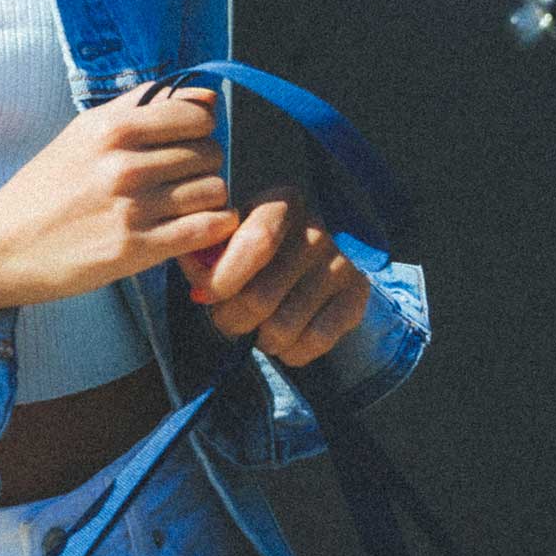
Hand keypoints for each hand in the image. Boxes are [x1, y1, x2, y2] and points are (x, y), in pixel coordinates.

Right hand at [0, 86, 238, 326]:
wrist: (2, 246)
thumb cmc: (46, 187)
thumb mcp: (84, 132)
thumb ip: (143, 107)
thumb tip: (208, 98)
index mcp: (110, 128)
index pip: (197, 115)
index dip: (200, 129)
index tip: (185, 144)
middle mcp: (123, 165)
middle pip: (209, 153)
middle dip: (203, 165)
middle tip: (180, 180)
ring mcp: (131, 208)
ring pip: (214, 190)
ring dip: (207, 199)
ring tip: (183, 205)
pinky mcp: (136, 249)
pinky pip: (207, 229)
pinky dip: (213, 228)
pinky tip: (195, 228)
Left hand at [177, 186, 370, 367]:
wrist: (323, 247)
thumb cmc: (262, 241)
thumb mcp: (232, 233)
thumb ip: (208, 252)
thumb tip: (198, 287)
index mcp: (283, 204)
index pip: (256, 244)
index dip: (223, 279)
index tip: (205, 297)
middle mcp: (317, 231)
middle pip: (260, 299)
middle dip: (231, 320)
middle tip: (228, 318)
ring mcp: (341, 265)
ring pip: (281, 329)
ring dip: (260, 339)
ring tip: (258, 327)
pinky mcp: (357, 296)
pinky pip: (314, 342)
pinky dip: (291, 352)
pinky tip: (285, 340)